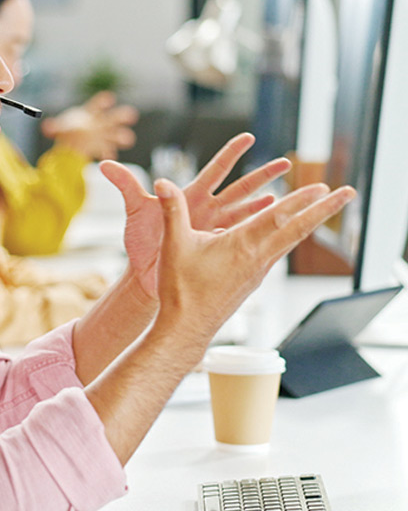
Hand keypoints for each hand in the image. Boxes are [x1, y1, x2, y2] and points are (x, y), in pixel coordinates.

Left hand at [40, 91, 138, 159]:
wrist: (72, 141)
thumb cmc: (68, 129)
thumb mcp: (59, 128)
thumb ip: (54, 127)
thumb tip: (45, 127)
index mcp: (91, 113)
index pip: (98, 105)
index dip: (103, 101)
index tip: (109, 98)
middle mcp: (101, 123)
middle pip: (113, 118)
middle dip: (122, 116)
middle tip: (131, 115)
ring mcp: (104, 136)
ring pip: (117, 135)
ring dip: (123, 136)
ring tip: (128, 139)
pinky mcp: (103, 148)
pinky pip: (108, 150)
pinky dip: (108, 154)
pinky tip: (108, 157)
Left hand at [99, 132, 291, 298]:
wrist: (142, 275)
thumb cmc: (139, 240)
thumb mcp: (133, 209)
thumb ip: (124, 184)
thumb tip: (103, 163)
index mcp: (190, 196)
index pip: (215, 170)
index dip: (231, 153)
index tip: (248, 137)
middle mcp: (206, 211)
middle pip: (240, 188)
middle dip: (263, 175)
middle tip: (286, 163)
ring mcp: (213, 231)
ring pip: (247, 215)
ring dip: (266, 206)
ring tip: (289, 197)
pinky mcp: (215, 250)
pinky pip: (239, 241)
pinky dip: (254, 235)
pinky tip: (272, 230)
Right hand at [153, 178, 355, 346]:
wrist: (186, 328)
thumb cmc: (181, 289)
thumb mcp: (174, 244)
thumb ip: (172, 210)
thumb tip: (161, 182)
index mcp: (241, 246)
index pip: (279, 217)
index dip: (302, 199)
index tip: (324, 186)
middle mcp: (257, 259)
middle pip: (298, 229)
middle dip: (324, 209)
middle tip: (348, 193)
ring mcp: (257, 272)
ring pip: (290, 242)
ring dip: (308, 223)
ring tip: (321, 210)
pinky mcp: (251, 281)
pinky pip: (276, 253)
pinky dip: (287, 238)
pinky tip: (285, 237)